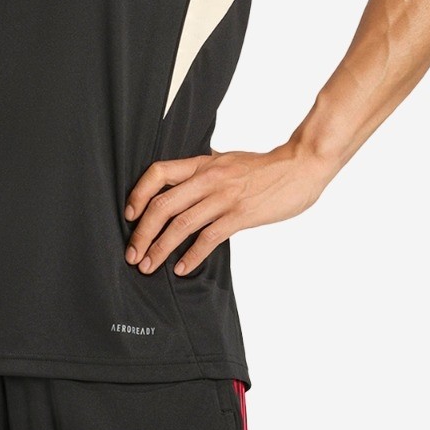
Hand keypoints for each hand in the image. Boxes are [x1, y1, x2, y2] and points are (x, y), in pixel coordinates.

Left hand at [123, 142, 334, 276]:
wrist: (299, 166)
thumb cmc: (264, 167)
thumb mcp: (227, 161)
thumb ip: (206, 172)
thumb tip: (186, 183)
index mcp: (202, 163)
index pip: (158, 172)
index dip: (139, 194)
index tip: (129, 215)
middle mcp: (208, 178)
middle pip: (163, 204)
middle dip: (142, 233)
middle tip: (132, 254)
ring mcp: (224, 197)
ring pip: (181, 224)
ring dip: (161, 248)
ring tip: (149, 266)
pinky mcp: (241, 215)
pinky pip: (209, 237)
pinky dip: (192, 255)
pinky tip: (182, 269)